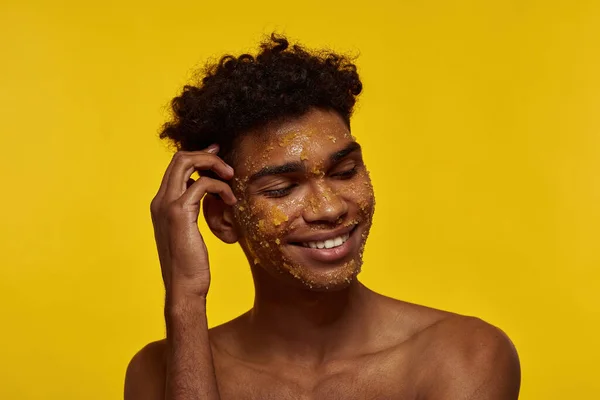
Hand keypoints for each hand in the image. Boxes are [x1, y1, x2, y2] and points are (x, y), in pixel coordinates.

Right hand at [150, 145, 236, 296]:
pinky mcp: (179, 213)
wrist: (184, 287)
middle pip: (179, 158)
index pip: (175, 166)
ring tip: (231, 178)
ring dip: (214, 165)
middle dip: (207, 155)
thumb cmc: (190, 264)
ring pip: (187, 163)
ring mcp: (167, 205)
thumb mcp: (188, 231)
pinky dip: (220, 187)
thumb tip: (203, 193)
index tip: (217, 156)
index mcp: (161, 203)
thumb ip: (190, 210)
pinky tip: (230, 201)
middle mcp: (160, 200)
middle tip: (228, 167)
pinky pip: (202, 184)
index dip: (198, 156)